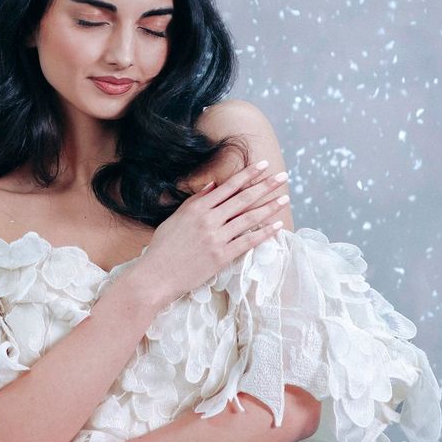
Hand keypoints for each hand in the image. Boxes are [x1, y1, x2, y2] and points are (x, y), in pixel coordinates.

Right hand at [134, 160, 289, 303]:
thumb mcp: (175, 218)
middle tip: (282, 177)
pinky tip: (277, 225)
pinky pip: (248, 241)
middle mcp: (208, 220)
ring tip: (285, 198)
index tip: (262, 165)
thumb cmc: (163, 248)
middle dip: (265, 186)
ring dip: (269, 207)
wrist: (157, 276)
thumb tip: (214, 185)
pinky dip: (264, 233)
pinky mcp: (222, 256)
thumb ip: (195, 201)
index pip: (228, 187)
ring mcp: (216, 238)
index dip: (247, 175)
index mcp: (196, 208)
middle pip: (243, 198)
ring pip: (249, 218)